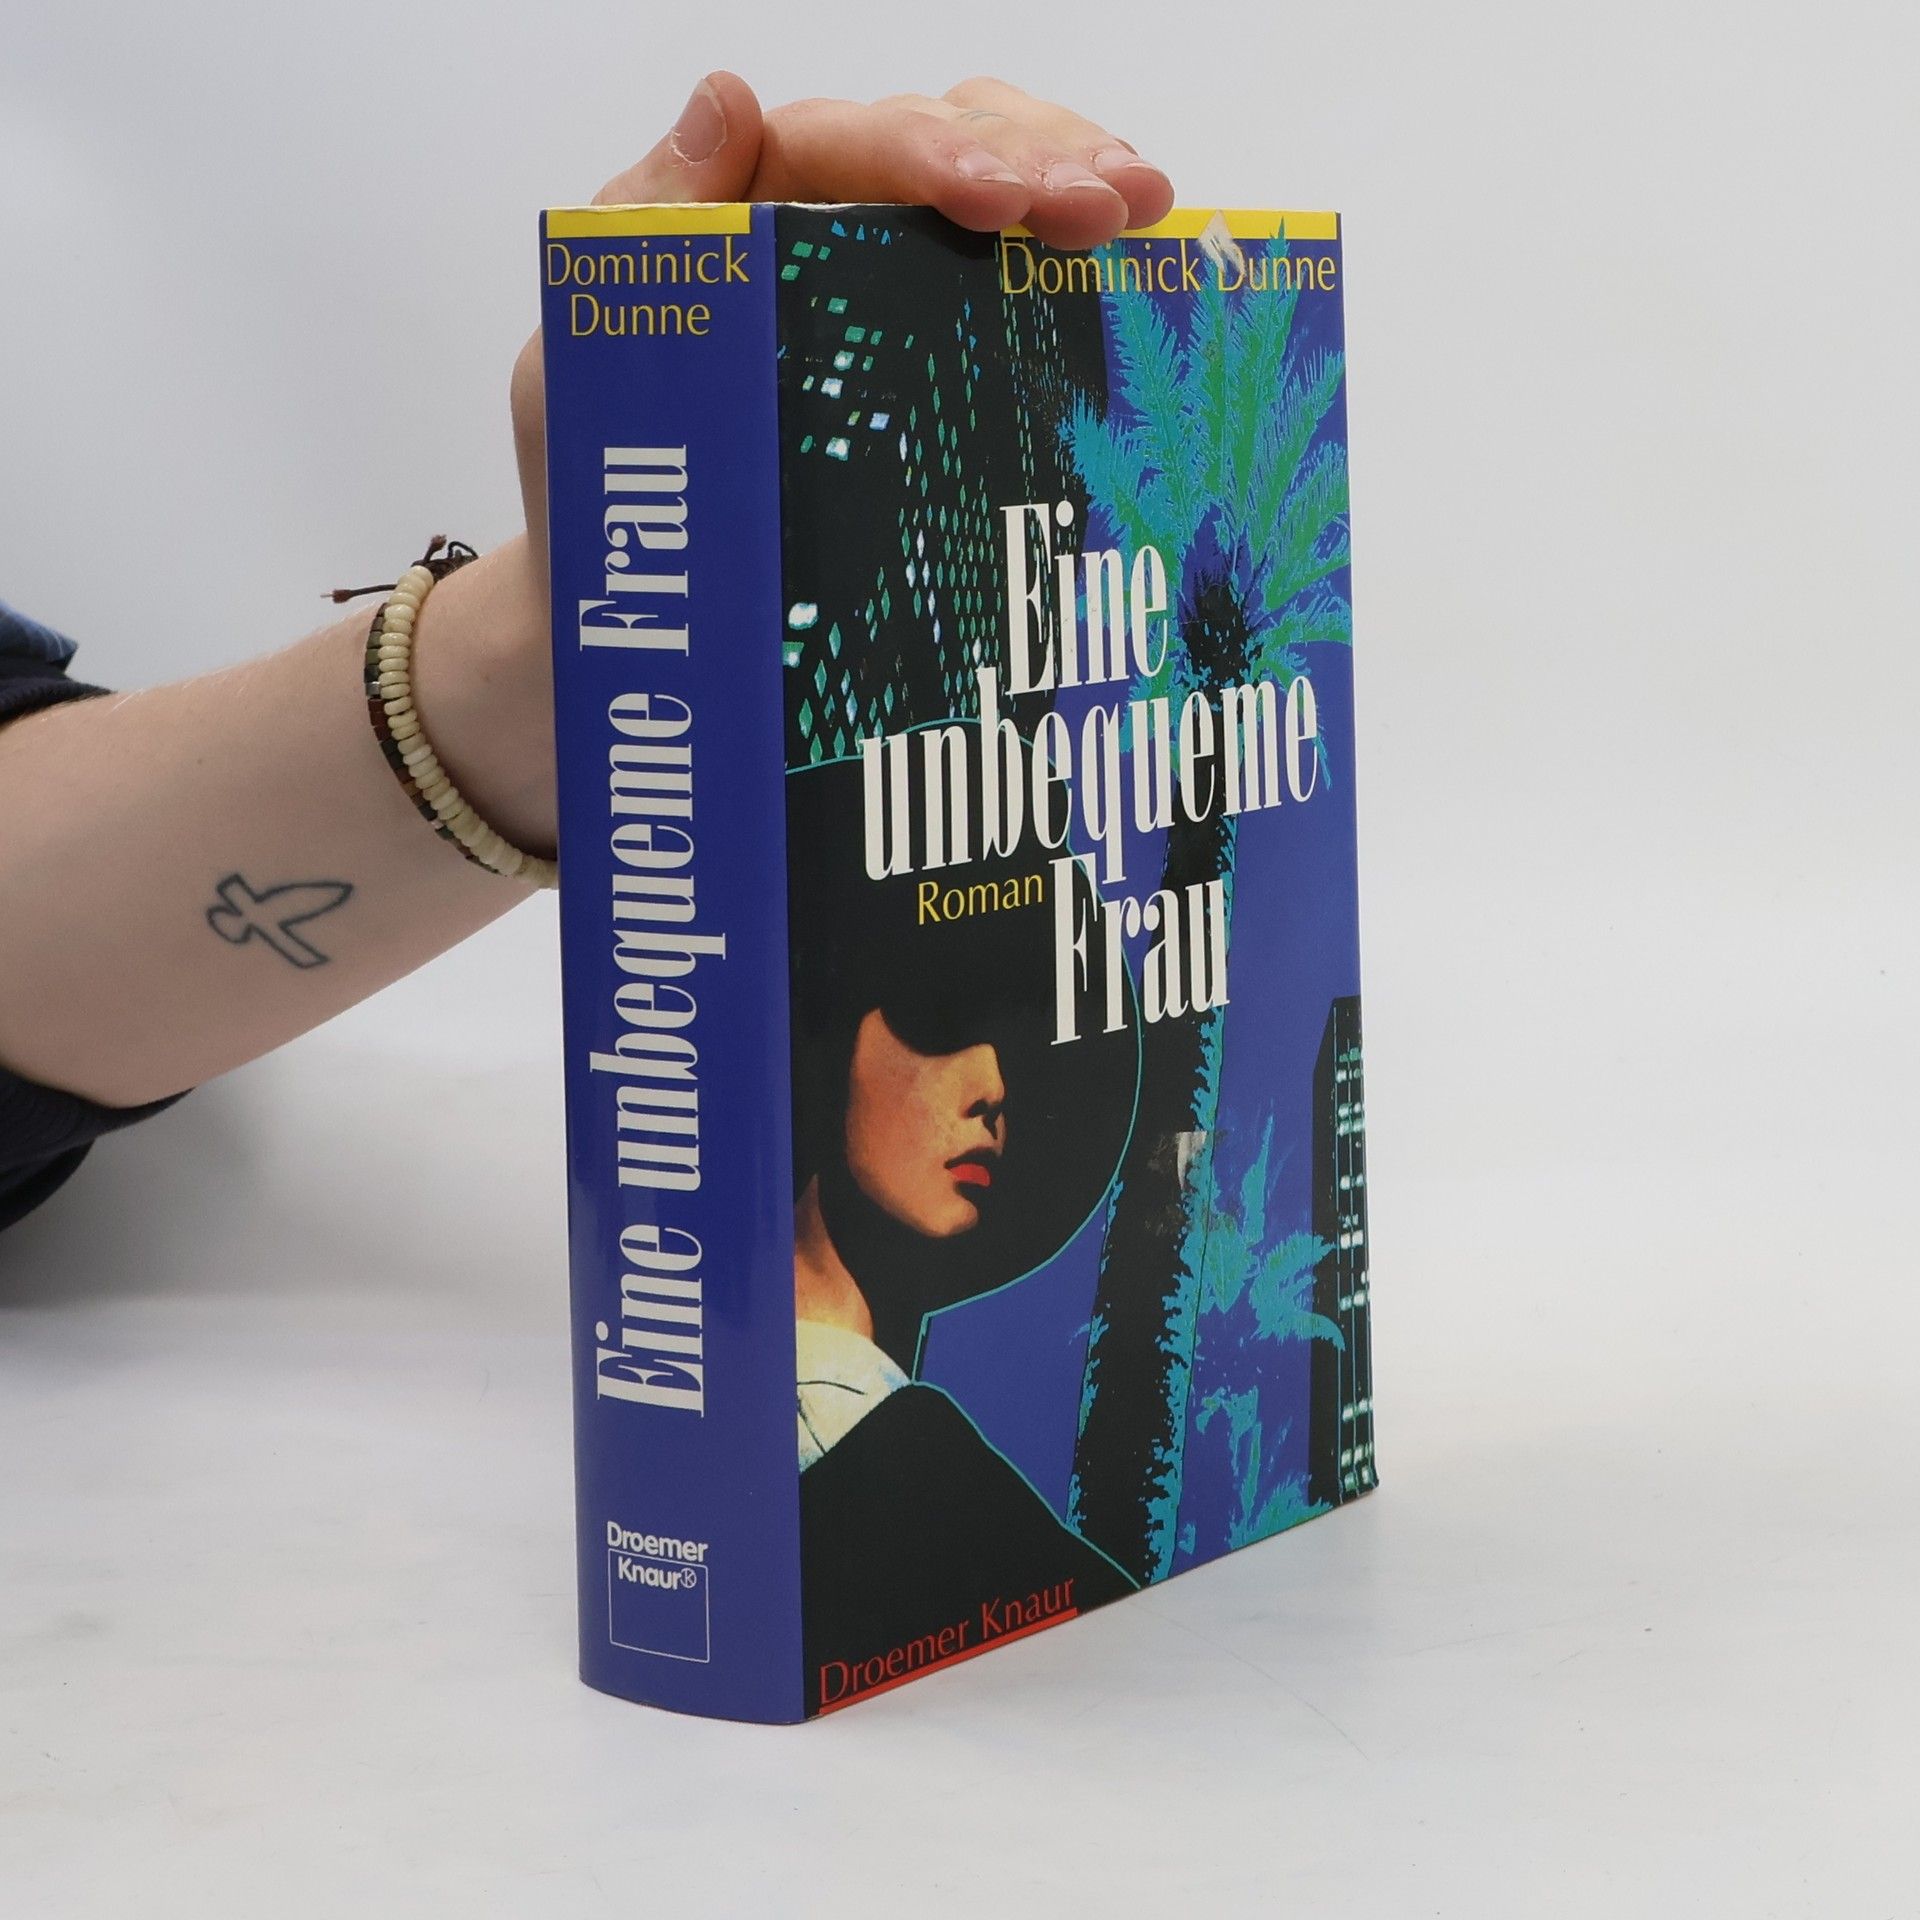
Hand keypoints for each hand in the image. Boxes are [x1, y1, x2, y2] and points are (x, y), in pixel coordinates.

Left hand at [511, 72, 1174, 556]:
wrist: (632, 625)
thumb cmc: (594, 498)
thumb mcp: (584, 363)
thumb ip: (646, 238)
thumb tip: (728, 97)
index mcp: (739, 216)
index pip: (848, 146)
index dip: (934, 154)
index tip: (1002, 202)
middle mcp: (817, 233)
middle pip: (942, 145)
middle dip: (1036, 159)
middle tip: (1118, 201)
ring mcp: (881, 296)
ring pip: (990, 194)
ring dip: (1072, 186)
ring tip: (1145, 206)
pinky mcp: (928, 365)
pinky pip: (1004, 286)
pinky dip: (1067, 264)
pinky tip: (1133, 257)